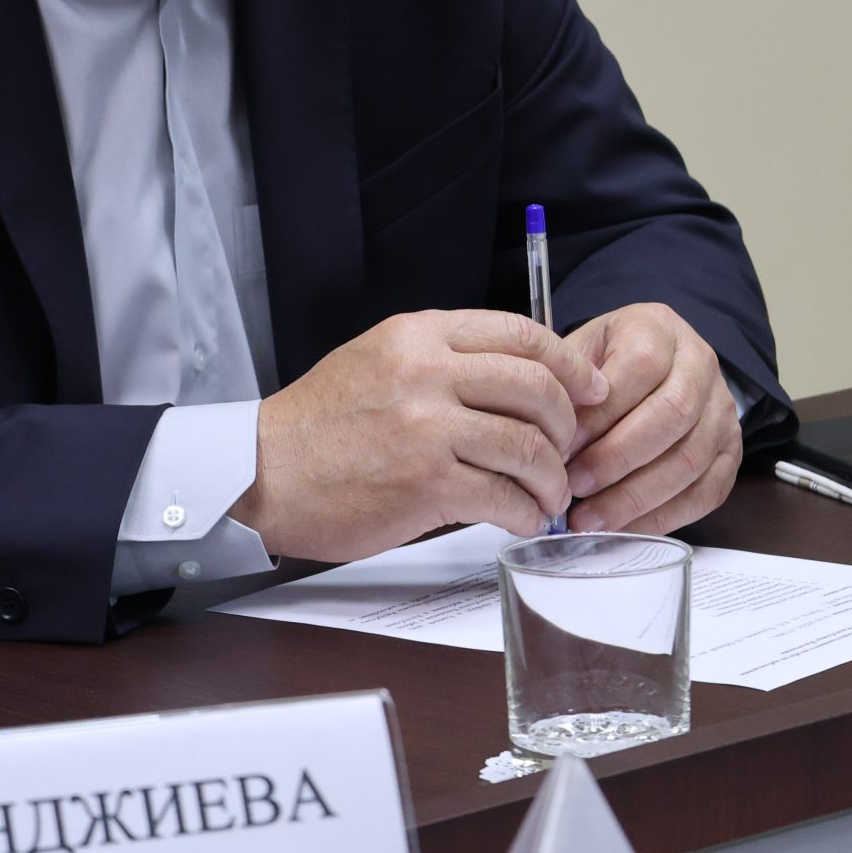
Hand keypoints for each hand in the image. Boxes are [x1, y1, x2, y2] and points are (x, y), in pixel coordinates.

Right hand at [232, 309, 609, 560]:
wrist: (263, 473)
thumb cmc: (322, 425)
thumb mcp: (380, 360)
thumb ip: (443, 358)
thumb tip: (520, 378)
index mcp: (419, 335)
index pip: (521, 333)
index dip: (569, 364)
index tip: (589, 390)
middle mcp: (427, 372)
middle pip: (537, 388)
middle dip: (568, 425)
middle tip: (568, 451)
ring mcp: (427, 427)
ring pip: (529, 446)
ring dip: (551, 478)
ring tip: (547, 496)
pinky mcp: (425, 483)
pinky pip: (504, 497)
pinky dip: (525, 513)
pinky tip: (522, 519)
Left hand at [561, 303, 740, 534]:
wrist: (652, 363)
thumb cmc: (606, 363)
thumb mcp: (580, 352)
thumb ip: (566, 384)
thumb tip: (551, 437)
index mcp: (659, 329)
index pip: (639, 368)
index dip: (600, 414)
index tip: (561, 446)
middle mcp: (701, 364)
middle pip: (672, 415)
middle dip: (617, 458)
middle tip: (573, 486)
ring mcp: (723, 410)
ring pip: (690, 459)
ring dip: (636, 496)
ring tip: (590, 517)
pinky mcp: (730, 452)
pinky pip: (705, 493)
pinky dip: (663, 516)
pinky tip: (624, 527)